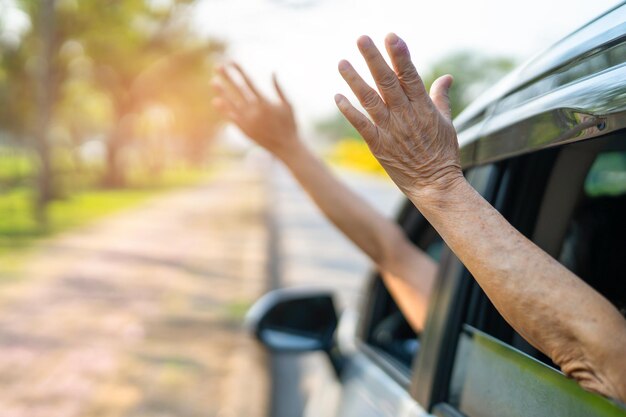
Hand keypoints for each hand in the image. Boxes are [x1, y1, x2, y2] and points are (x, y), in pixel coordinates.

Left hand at [212, 63, 300, 159]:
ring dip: (222, 92)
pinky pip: (231, 117)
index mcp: (264, 102)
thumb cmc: (289, 124)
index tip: (232, 61)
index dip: (239, 71)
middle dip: (227, 77)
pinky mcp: (244, 130)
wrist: (286, 147)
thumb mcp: (288, 105)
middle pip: (237, 90)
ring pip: (231, 103)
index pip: (248, 82)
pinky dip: (224, 109)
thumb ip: (279, 89)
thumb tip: (273, 72)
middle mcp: (253, 111)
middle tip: (217, 66)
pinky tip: (216, 101)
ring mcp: (247, 121)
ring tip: (213, 82)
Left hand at [335, 33, 463, 204]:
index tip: (391, 37)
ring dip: (354, 80)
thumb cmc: (443, 153)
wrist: (435, 184)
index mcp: (423, 107)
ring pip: (369, 100)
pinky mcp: (378, 145)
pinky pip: (361, 125)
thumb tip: (447, 77)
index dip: (399, 55)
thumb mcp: (447, 122)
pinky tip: (337, 96)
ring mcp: (391, 130)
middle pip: (386, 82)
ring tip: (341, 62)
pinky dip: (349, 111)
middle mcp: (405, 115)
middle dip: (373, 59)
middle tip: (361, 39)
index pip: (410, 75)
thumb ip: (441, 97)